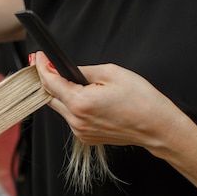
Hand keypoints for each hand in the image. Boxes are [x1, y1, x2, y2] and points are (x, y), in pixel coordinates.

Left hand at [33, 51, 187, 152]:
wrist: (157, 127)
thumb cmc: (141, 99)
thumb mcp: (111, 73)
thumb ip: (84, 71)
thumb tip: (67, 69)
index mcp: (80, 102)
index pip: (50, 82)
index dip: (42, 67)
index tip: (39, 57)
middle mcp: (76, 120)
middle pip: (50, 96)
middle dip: (49, 80)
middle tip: (51, 66)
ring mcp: (81, 131)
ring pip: (61, 108)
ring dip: (62, 94)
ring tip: (73, 82)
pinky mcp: (87, 138)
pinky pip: (72, 119)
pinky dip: (73, 107)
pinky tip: (87, 99)